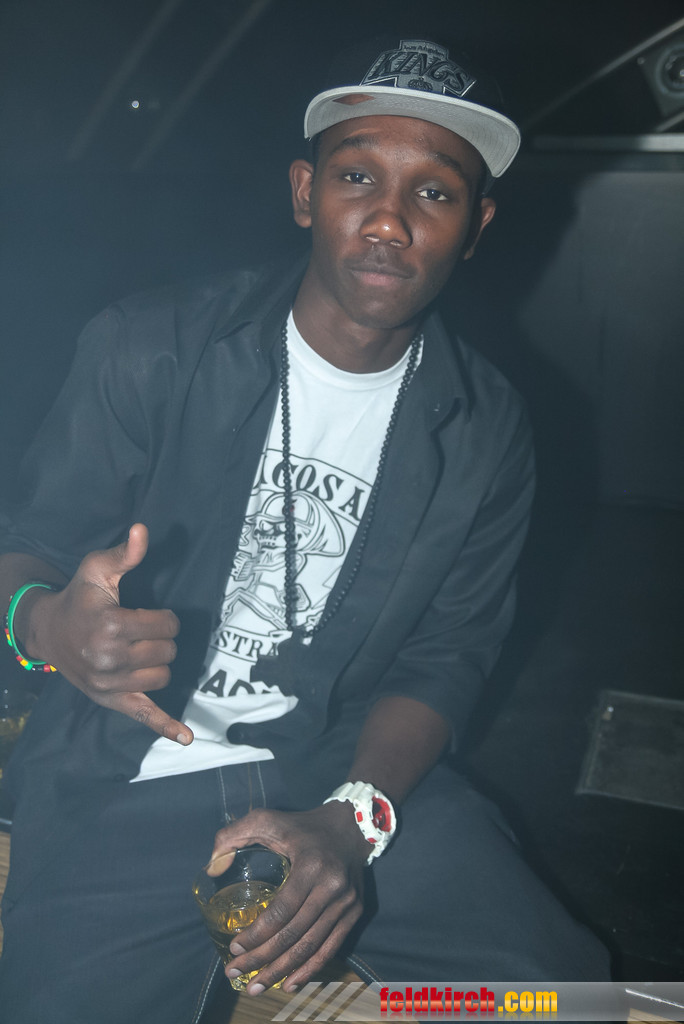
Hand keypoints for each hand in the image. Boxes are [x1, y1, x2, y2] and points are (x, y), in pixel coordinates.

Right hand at [25, 523, 192, 743]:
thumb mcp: (98, 570)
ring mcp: (109, 683)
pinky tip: (186, 737)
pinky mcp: (110, 700)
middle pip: (167, 651)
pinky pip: (143, 715)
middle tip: (142, 632)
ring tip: (140, 651)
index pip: (166, 625)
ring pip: (162, 677)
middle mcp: (109, 658)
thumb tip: (143, 530)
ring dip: (159, 663)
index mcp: (111, 625)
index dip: (166, 618)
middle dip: (162, 639)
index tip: (152, 614)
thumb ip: (125, 554)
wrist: (48, 631)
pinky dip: (166, 726)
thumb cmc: (79, 597)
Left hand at [207, 802, 368, 993]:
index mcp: (311, 865)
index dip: (257, 933)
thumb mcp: (266, 819)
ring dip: (282, 970)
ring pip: (310, 946)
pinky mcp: (354, 912)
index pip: (281, 910)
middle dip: (262, 958)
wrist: (351, 826)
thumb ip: (233, 835)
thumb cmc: (302, 825)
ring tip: (256, 985)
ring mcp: (346, 902)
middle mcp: (332, 887)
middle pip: (293, 933)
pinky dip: (309, 969)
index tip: (234, 946)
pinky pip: (330, 948)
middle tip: (236, 971)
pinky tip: (289, 983)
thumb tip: (211, 867)